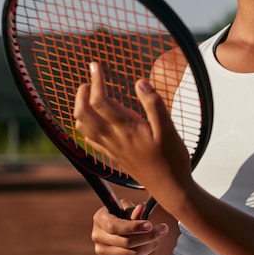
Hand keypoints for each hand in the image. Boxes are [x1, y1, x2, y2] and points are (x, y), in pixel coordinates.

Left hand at [73, 62, 192, 197]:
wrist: (170, 189)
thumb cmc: (173, 160)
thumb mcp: (169, 130)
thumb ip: (154, 105)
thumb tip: (140, 82)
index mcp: (127, 129)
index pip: (100, 101)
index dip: (95, 80)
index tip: (96, 65)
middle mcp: (114, 139)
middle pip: (83, 114)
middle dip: (81, 93)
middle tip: (91, 79)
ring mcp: (112, 149)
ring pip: (83, 128)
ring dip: (81, 108)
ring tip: (90, 94)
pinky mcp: (114, 156)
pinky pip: (91, 140)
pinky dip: (86, 126)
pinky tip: (94, 120)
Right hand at [92, 200, 168, 254]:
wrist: (116, 227)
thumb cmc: (122, 213)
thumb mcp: (126, 207)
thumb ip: (133, 210)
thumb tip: (141, 208)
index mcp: (100, 219)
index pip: (115, 226)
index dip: (133, 227)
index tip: (150, 225)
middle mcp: (98, 236)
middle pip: (125, 242)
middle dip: (148, 236)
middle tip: (162, 229)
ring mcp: (103, 251)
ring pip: (131, 254)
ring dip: (149, 247)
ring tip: (159, 238)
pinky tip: (153, 248)